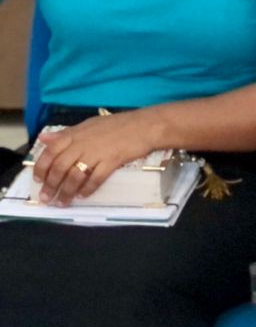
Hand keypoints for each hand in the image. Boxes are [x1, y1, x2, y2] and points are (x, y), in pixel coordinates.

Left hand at [32, 110, 162, 205]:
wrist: (145, 125)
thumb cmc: (118, 125)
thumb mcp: (89, 124)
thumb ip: (66, 133)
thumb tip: (44, 138)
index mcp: (76, 134)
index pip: (50, 151)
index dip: (41, 167)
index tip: (38, 180)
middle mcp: (83, 143)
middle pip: (60, 167)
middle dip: (51, 185)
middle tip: (47, 198)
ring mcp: (97, 152)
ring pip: (74, 176)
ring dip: (66, 191)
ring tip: (62, 202)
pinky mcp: (112, 161)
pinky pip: (95, 179)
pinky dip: (87, 189)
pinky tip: (83, 195)